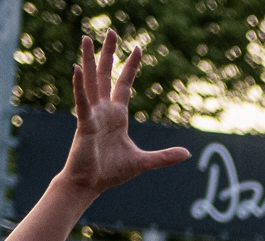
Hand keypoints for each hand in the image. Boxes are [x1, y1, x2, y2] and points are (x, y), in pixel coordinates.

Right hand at [60, 33, 190, 198]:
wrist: (90, 184)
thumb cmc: (111, 172)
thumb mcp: (143, 162)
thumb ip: (164, 157)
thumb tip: (187, 154)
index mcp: (117, 116)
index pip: (124, 84)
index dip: (130, 66)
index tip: (137, 48)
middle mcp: (103, 110)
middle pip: (106, 75)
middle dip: (109, 53)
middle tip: (111, 31)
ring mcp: (92, 115)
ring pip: (91, 81)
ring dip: (88, 60)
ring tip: (85, 38)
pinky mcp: (84, 124)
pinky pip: (82, 101)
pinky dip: (79, 86)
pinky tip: (77, 68)